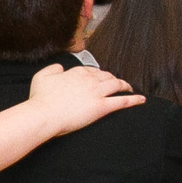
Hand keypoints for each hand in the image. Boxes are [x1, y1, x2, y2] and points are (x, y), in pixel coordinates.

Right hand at [16, 64, 142, 139]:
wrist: (44, 114)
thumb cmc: (40, 98)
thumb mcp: (41, 76)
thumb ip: (53, 69)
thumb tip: (60, 68)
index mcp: (76, 72)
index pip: (91, 70)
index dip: (97, 74)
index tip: (99, 78)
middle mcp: (89, 80)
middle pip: (106, 76)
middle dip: (113, 78)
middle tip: (116, 83)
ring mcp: (97, 93)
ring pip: (116, 85)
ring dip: (125, 85)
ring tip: (129, 88)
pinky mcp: (101, 107)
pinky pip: (122, 101)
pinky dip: (133, 100)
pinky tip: (141, 100)